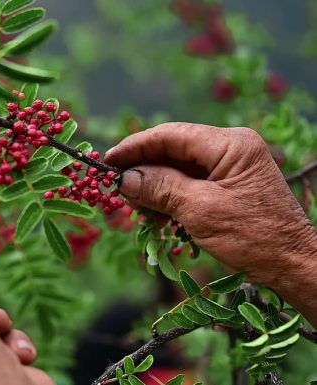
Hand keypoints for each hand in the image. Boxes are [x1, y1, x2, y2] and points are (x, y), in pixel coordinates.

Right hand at [104, 123, 316, 322]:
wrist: (293, 264)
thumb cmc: (253, 237)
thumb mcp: (200, 211)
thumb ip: (160, 188)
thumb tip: (124, 178)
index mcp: (231, 145)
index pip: (171, 135)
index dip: (135, 146)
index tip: (107, 161)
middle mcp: (231, 148)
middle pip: (172, 149)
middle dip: (143, 168)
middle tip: (116, 188)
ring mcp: (230, 166)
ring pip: (177, 167)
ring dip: (153, 185)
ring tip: (135, 206)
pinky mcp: (227, 185)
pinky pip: (189, 182)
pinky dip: (168, 196)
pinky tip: (153, 212)